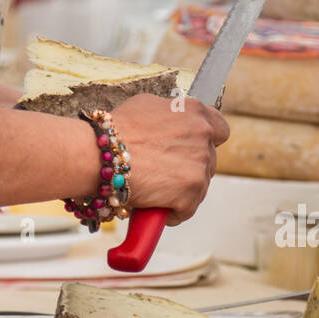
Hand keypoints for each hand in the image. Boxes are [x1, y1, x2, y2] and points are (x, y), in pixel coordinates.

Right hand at [110, 93, 228, 224]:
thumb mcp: (147, 106)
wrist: (98, 155)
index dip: (207, 142)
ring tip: (154, 188)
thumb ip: (171, 114)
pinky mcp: (191, 192)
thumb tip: (176, 121)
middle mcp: (202, 136)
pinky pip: (187, 209)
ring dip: (181, 190)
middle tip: (165, 172)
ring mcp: (199, 165)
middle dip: (189, 168)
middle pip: (209, 160)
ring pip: (200, 186)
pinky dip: (172, 212)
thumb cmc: (115, 131)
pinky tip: (154, 205)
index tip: (195, 149)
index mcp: (195, 112)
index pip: (220, 130)